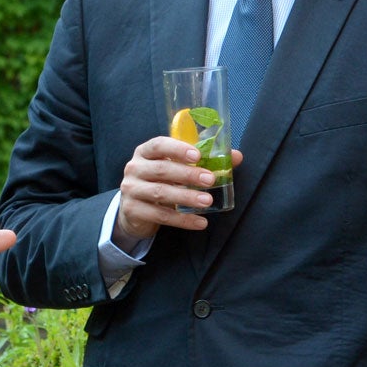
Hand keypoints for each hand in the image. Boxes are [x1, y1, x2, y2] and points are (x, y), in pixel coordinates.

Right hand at [114, 136, 243, 241]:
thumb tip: (236, 156)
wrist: (135, 209)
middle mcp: (134, 168)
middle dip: (188, 174)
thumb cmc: (161, 182)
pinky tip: (200, 222)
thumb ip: (203, 161)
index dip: (177, 149)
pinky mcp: (133, 210)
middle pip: (161, 169)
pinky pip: (161, 215)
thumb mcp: (177, 169)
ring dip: (186, 197)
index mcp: (145, 152)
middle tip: (210, 179)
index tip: (197, 155)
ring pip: (160, 193)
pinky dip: (182, 220)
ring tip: (207, 201)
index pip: (158, 145)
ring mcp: (131, 190)